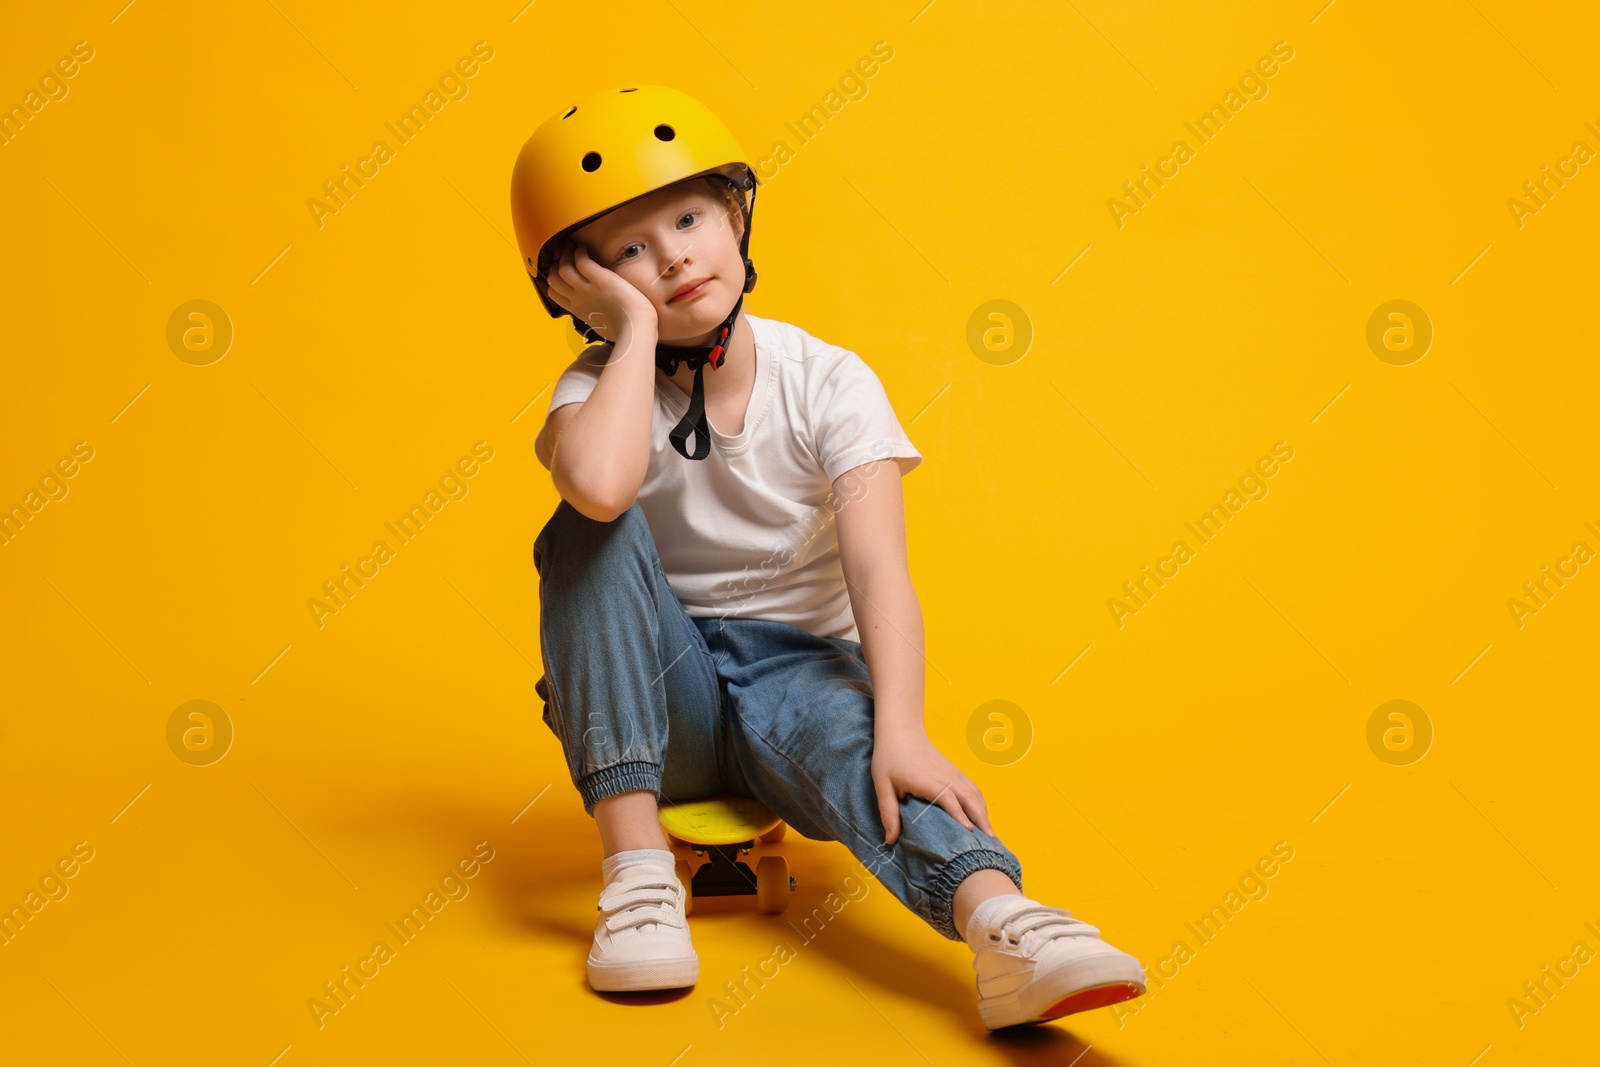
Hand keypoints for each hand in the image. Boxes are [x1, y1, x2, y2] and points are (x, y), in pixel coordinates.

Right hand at [545, 241, 657, 343]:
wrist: (636, 329)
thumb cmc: (625, 329)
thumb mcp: (601, 324)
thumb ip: (594, 314)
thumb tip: (597, 312)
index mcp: (577, 310)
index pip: (553, 292)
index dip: (555, 279)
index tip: (564, 269)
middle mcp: (578, 299)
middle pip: (553, 278)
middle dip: (556, 263)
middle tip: (567, 254)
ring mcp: (587, 289)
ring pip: (562, 268)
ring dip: (566, 253)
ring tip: (574, 247)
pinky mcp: (600, 280)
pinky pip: (580, 261)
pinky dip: (579, 252)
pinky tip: (585, 249)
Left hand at [871, 729, 995, 845]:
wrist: (901, 730)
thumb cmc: (889, 757)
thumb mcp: (882, 785)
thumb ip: (888, 813)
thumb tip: (890, 841)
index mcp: (925, 779)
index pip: (947, 797)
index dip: (958, 814)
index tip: (968, 830)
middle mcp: (943, 774)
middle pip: (967, 796)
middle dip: (980, 818)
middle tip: (990, 840)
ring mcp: (951, 771)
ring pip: (973, 792)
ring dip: (984, 811)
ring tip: (991, 833)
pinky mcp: (954, 770)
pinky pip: (972, 787)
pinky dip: (980, 802)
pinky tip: (983, 815)